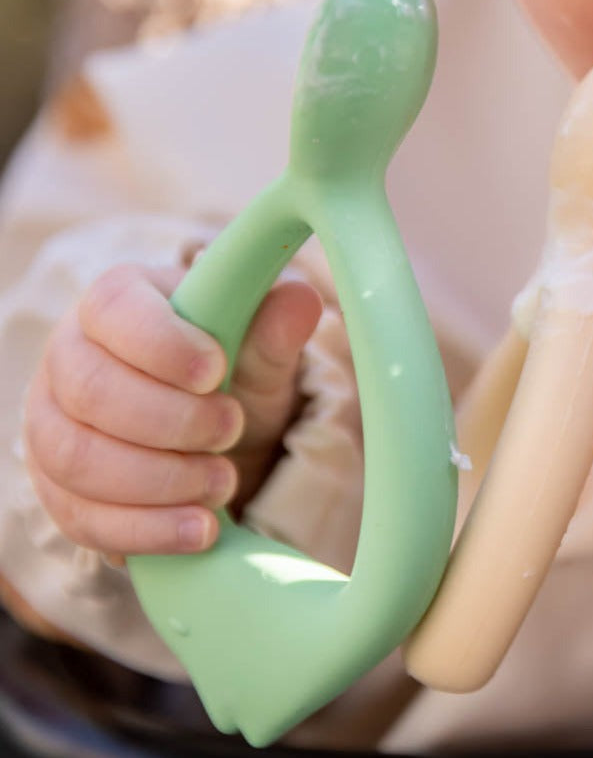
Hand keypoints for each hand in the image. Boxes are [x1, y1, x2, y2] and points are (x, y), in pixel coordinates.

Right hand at [23, 263, 321, 557]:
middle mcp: (69, 356)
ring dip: (160, 480)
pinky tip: (200, 530)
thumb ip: (273, 327)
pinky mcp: (56, 489)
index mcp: (116, 300)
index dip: (163, 345)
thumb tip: (302, 301)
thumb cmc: (231, 369)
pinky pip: (80, 518)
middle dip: (171, 420)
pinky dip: (146, 530)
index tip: (216, 373)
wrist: (216, 429)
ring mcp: (51, 424)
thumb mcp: (260, 347)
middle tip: (231, 430)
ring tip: (224, 482)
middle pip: (91, 391)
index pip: (114, 309)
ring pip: (76, 459)